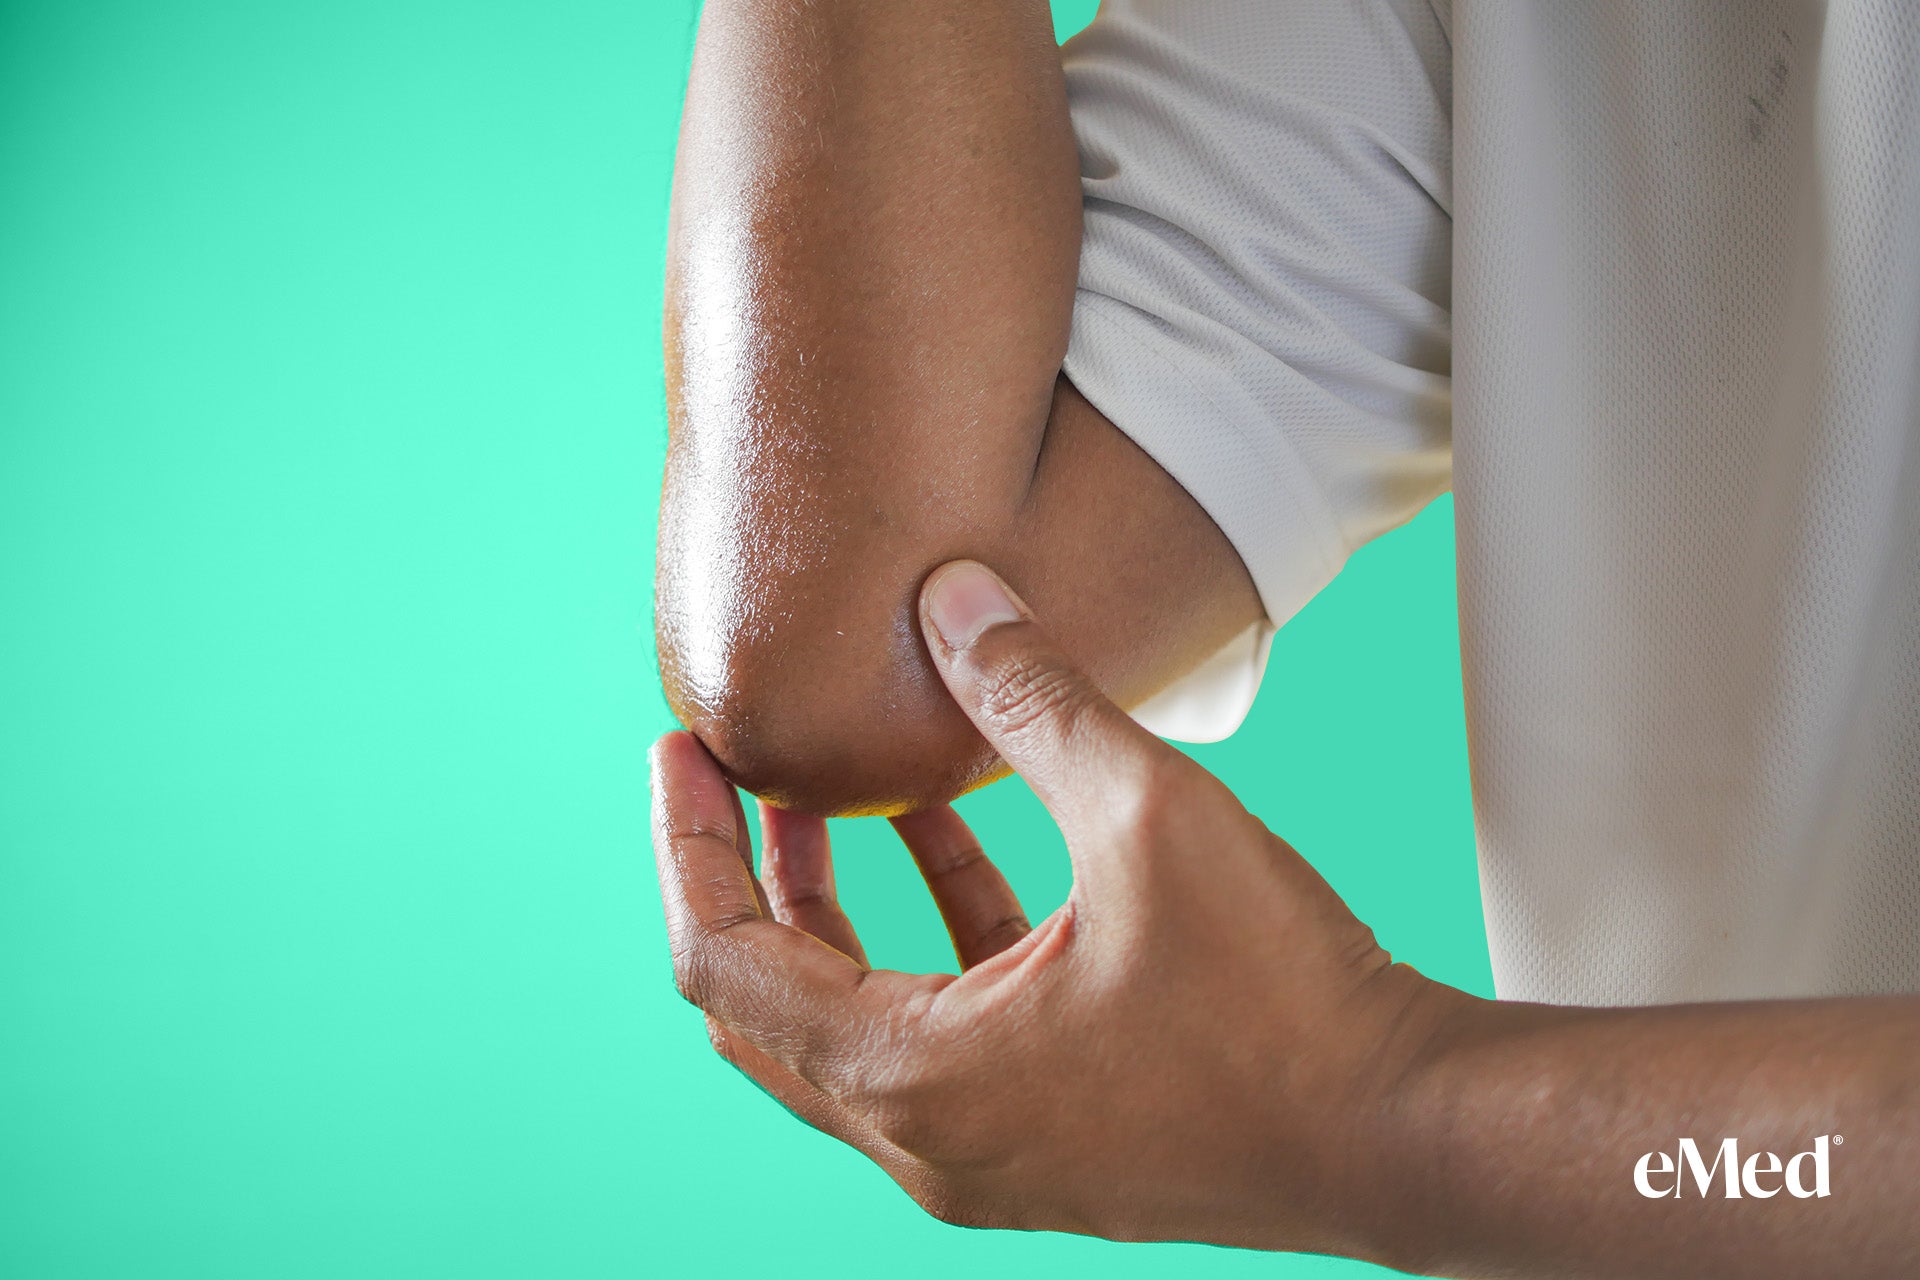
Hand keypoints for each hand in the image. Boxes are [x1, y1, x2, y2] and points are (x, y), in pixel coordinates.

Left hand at [649, 560, 1463, 1253]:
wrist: (1405, 1135)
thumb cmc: (1280, 1001)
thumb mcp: (1145, 815)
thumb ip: (1032, 698)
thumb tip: (952, 598)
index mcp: (911, 1076)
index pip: (723, 959)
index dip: (689, 843)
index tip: (680, 747)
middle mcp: (924, 1138)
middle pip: (763, 1003)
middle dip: (744, 875)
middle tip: (737, 768)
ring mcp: (982, 1152)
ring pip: (846, 1022)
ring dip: (829, 907)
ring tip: (829, 793)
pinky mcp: (1043, 1140)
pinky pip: (936, 1032)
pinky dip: (921, 939)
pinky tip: (945, 838)